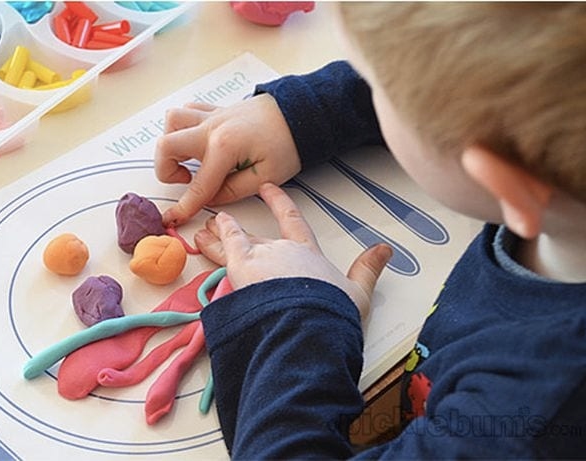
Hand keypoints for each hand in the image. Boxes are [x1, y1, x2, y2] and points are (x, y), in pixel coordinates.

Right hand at [155, 94, 300, 226]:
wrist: (302, 114)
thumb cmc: (288, 144)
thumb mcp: (265, 177)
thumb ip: (231, 191)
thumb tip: (209, 199)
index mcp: (225, 147)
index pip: (197, 185)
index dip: (184, 207)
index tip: (173, 219)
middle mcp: (212, 128)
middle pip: (166, 146)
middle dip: (167, 170)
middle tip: (186, 181)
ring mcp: (212, 116)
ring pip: (171, 122)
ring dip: (172, 143)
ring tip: (188, 160)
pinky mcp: (216, 111)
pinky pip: (186, 112)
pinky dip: (183, 127)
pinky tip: (196, 143)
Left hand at [195, 183, 392, 318]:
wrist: (308, 326)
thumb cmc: (330, 313)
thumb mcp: (357, 293)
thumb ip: (367, 269)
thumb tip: (384, 250)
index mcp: (306, 254)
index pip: (293, 221)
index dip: (280, 203)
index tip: (269, 189)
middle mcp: (280, 251)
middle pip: (257, 235)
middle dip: (238, 230)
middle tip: (222, 221)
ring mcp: (258, 260)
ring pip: (234, 242)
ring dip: (218, 236)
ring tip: (203, 230)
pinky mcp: (240, 271)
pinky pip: (223, 251)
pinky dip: (213, 243)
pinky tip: (201, 238)